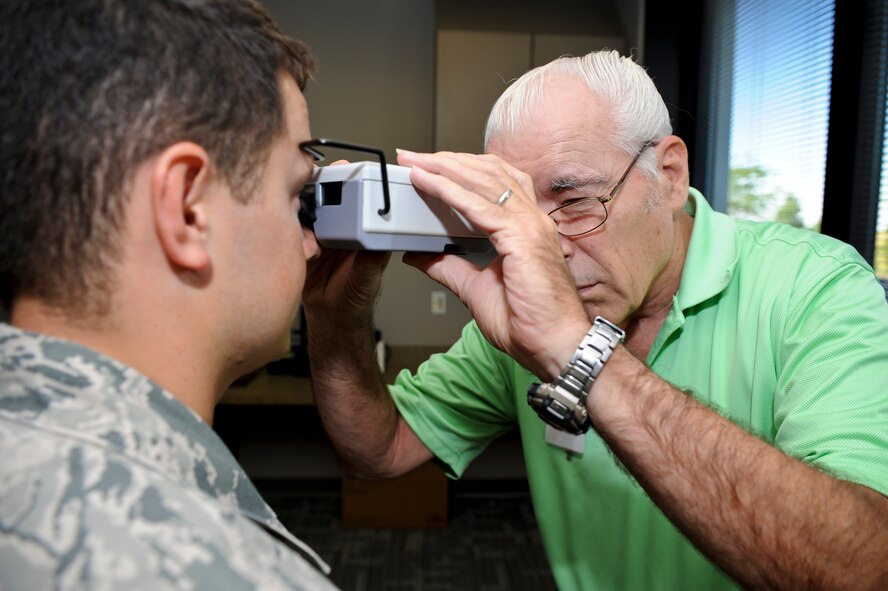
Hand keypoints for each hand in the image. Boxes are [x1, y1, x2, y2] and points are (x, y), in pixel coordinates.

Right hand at [301, 159, 390, 326]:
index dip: (345, 181)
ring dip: (296, 206)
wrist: (332, 317)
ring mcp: (315, 235)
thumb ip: (371, 262)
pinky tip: (287, 232)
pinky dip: (285, 228)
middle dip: (314, 187)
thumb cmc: (355, 297)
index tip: (339, 170)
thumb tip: (380, 245)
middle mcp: (335, 228)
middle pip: (322, 197)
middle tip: (308, 184)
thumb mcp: (368, 279)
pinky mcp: (297, 245)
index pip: (352, 197)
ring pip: (302, 210)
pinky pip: (288, 231)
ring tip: (294, 207)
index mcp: (357, 229)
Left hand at [396, 149, 589, 379]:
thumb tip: (418, 254)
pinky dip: (449, 190)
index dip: (460, 170)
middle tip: (412, 156)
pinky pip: (479, 205)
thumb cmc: (529, 323)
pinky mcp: (522, 237)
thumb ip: (448, 267)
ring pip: (482, 181)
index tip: (428, 166)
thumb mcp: (475, 288)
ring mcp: (530, 225)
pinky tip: (427, 182)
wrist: (555, 346)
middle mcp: (532, 219)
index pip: (494, 183)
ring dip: (444, 167)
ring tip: (415, 161)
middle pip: (488, 172)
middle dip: (447, 160)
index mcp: (526, 228)